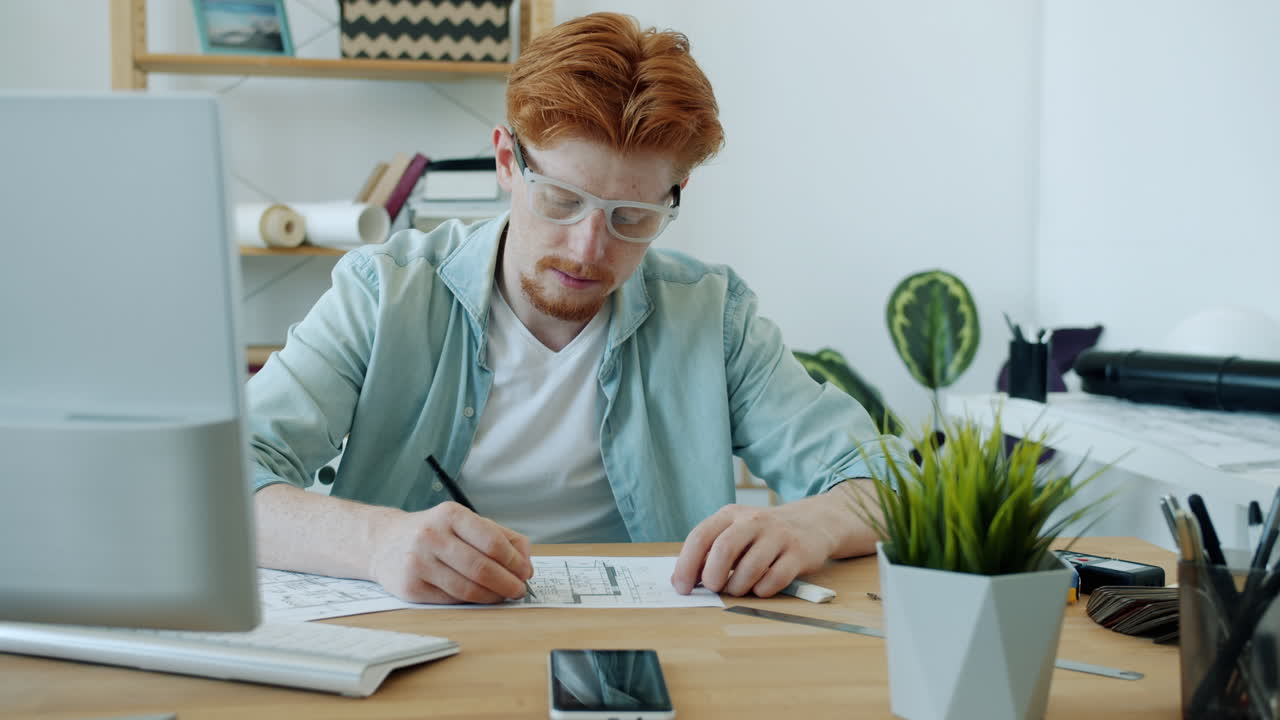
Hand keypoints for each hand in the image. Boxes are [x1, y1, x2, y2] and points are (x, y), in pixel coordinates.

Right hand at [367, 501, 532, 603]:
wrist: (384, 542)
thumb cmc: (434, 532)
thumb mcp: (464, 522)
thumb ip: (500, 536)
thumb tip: (526, 561)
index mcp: (450, 515)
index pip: (492, 542)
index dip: (514, 561)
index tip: (525, 572)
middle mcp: (431, 536)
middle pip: (481, 568)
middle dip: (507, 583)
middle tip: (519, 590)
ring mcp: (418, 562)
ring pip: (466, 588)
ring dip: (492, 596)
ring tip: (503, 596)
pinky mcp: (410, 587)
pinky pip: (450, 599)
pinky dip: (471, 602)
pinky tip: (480, 598)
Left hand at [670, 501, 837, 597]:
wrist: (811, 523)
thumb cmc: (761, 535)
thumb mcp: (733, 533)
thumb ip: (707, 553)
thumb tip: (679, 581)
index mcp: (730, 515)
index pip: (700, 537)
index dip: (686, 565)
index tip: (682, 588)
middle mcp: (753, 521)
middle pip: (724, 549)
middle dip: (713, 576)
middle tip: (714, 588)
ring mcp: (777, 535)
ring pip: (750, 568)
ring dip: (738, 588)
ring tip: (738, 588)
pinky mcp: (798, 553)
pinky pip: (774, 579)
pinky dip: (762, 590)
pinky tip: (761, 587)